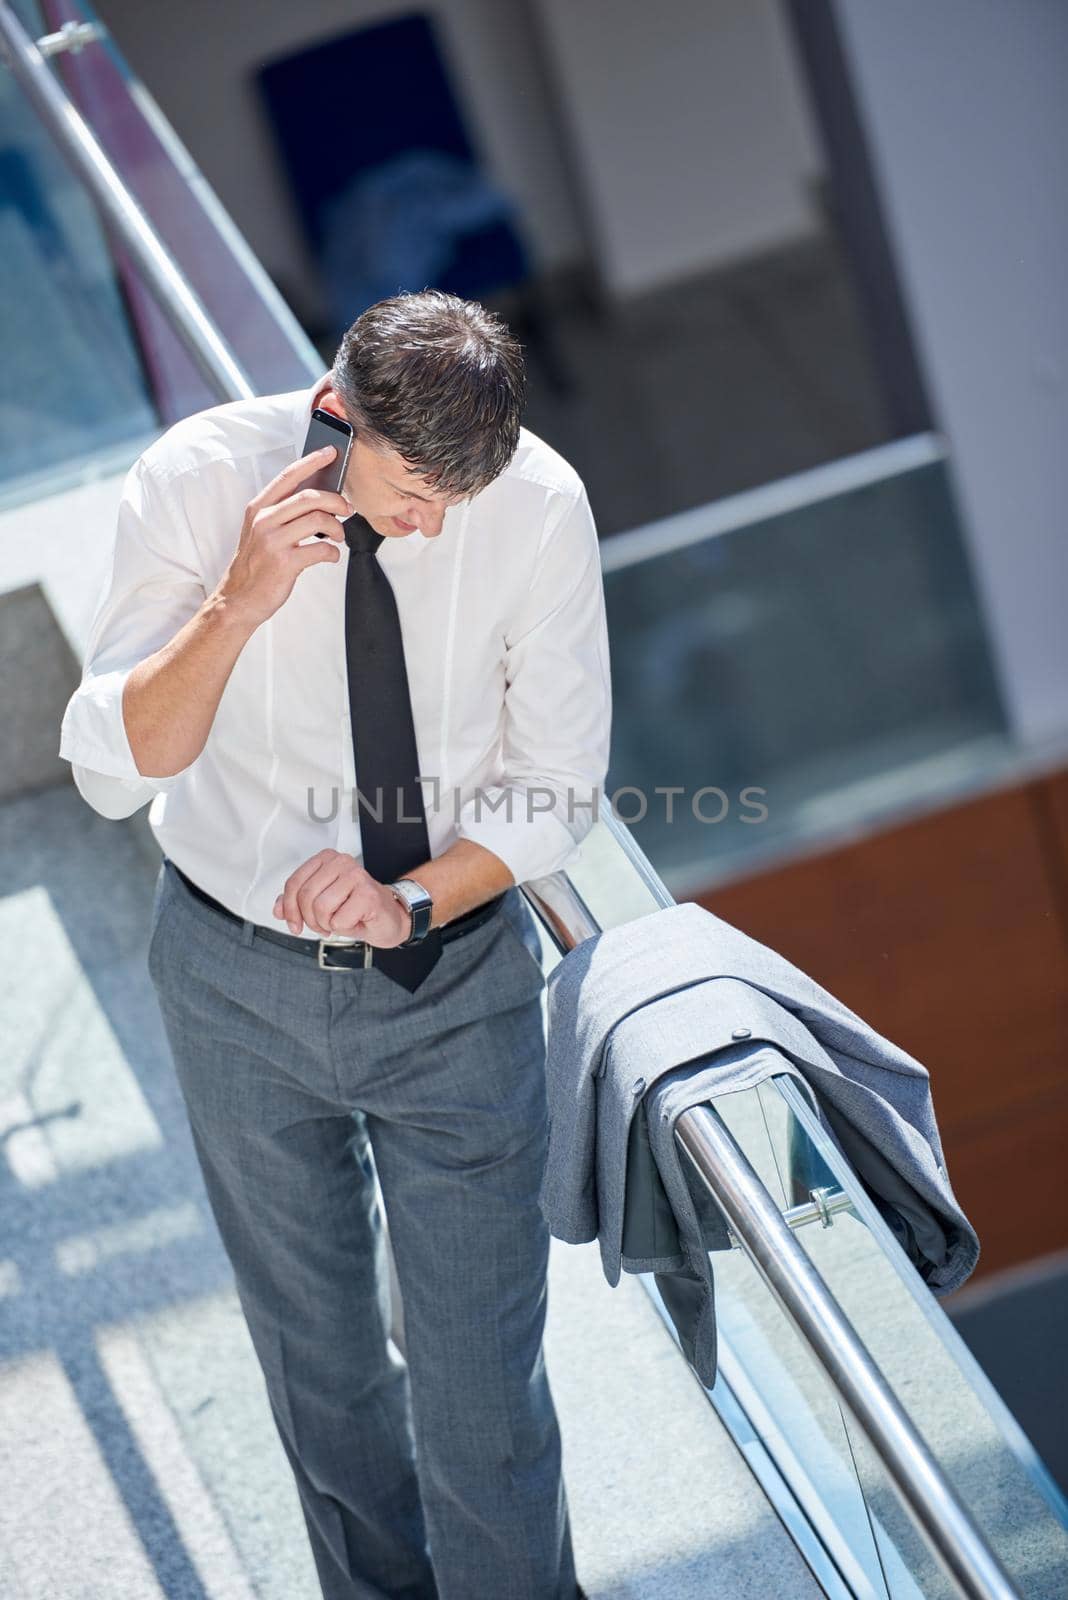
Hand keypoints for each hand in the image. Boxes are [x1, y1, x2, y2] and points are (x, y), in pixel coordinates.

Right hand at [213, 448, 353, 626]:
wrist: (239, 599)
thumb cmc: (256, 564)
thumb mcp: (261, 531)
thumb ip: (283, 512)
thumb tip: (320, 497)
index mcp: (258, 508)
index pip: (288, 476)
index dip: (312, 461)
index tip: (331, 452)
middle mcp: (264, 521)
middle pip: (309, 497)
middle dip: (336, 501)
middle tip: (347, 509)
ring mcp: (273, 542)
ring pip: (318, 520)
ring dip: (337, 528)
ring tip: (338, 536)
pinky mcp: (284, 563)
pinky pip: (321, 549)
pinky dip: (333, 552)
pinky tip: (331, 556)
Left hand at [272, 849, 412, 944]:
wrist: (389, 918)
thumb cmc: (356, 909)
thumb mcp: (321, 903)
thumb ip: (297, 902)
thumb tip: (278, 909)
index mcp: (326, 859)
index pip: (294, 883)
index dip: (289, 908)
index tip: (294, 924)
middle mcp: (341, 862)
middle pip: (305, 896)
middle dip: (309, 920)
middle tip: (322, 926)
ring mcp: (356, 876)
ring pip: (320, 908)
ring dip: (327, 924)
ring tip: (339, 922)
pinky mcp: (368, 894)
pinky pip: (339, 920)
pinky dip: (344, 928)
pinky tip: (355, 921)